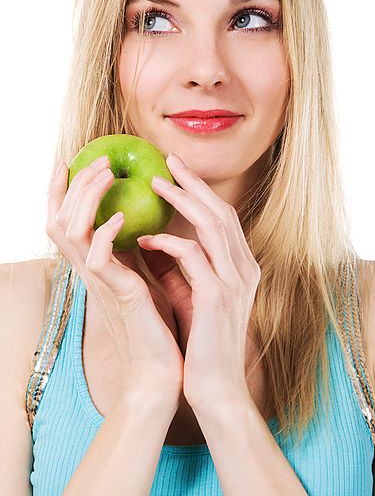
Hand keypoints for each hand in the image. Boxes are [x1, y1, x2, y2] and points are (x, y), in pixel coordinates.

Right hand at [46, 156, 183, 401]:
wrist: (161, 370)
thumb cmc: (156, 324)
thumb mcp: (143, 278)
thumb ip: (135, 252)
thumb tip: (143, 221)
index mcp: (97, 266)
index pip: (68, 220)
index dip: (63, 190)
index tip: (72, 159)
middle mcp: (91, 271)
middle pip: (59, 218)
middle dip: (74, 184)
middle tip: (97, 159)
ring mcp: (101, 283)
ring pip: (70, 230)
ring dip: (86, 197)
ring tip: (107, 174)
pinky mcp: (117, 295)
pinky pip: (97, 259)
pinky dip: (106, 233)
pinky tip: (124, 216)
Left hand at [137, 153, 260, 411]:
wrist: (217, 387)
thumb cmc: (201, 342)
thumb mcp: (193, 297)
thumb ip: (181, 267)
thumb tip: (155, 239)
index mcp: (241, 268)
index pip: (224, 218)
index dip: (202, 192)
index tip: (178, 173)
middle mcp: (244, 269)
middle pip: (221, 212)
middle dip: (195, 183)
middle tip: (168, 161)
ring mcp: (234, 281)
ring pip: (212, 225)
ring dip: (183, 200)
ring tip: (156, 184)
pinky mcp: (217, 297)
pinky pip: (193, 256)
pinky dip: (170, 242)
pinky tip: (147, 237)